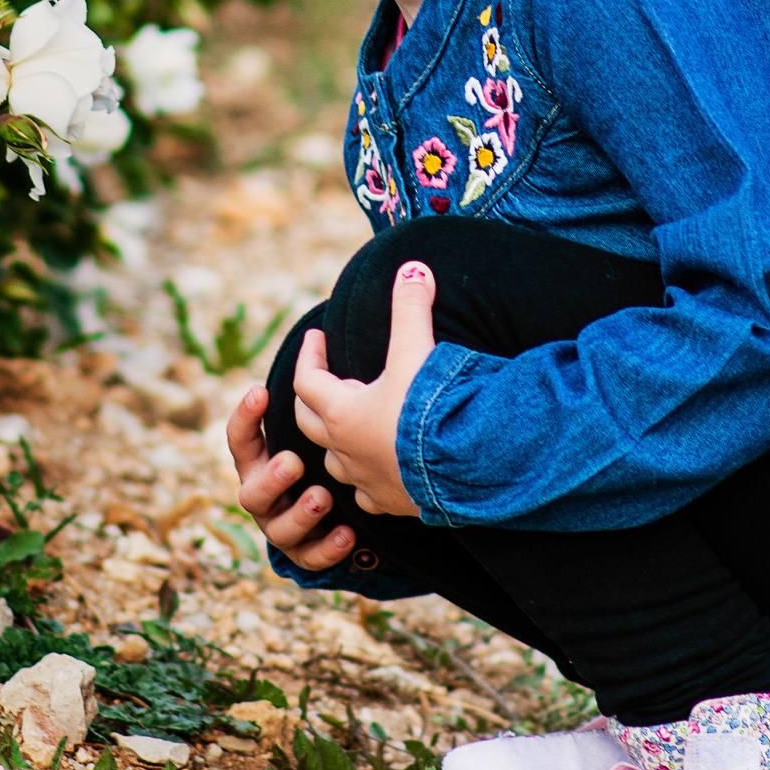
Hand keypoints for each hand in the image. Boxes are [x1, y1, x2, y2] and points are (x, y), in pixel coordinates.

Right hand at [226, 383, 357, 572]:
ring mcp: (281, 524)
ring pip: (277, 529)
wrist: (341, 499)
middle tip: (294, 462)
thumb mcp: (317, 421)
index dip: (244, 418)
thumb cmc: (326, 447)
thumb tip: (324, 334)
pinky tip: (348, 533)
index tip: (261, 392)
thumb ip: (315, 393)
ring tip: (322, 496)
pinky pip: (309, 557)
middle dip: (271, 479)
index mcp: (260, 459)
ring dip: (299, 514)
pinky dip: (326, 547)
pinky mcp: (305, 551)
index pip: (239, 439)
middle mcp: (263, 494)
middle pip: (251, 493)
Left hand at [292, 259, 434, 516]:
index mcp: (341, 411)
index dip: (308, 354)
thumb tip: (411, 266)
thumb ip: (411, 307)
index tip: (316, 336)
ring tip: (348, 423)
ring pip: (333, 460)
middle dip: (311, 395)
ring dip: (334, 439)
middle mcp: (344, 448)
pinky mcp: (391, 502)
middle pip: (308, 420)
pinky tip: (375, 470)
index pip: (306, 379)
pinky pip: (365, 494)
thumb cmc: (431, 409)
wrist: (464, 468)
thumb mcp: (418, 350)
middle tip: (324, 375)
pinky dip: (364, 479)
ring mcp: (365, 480)